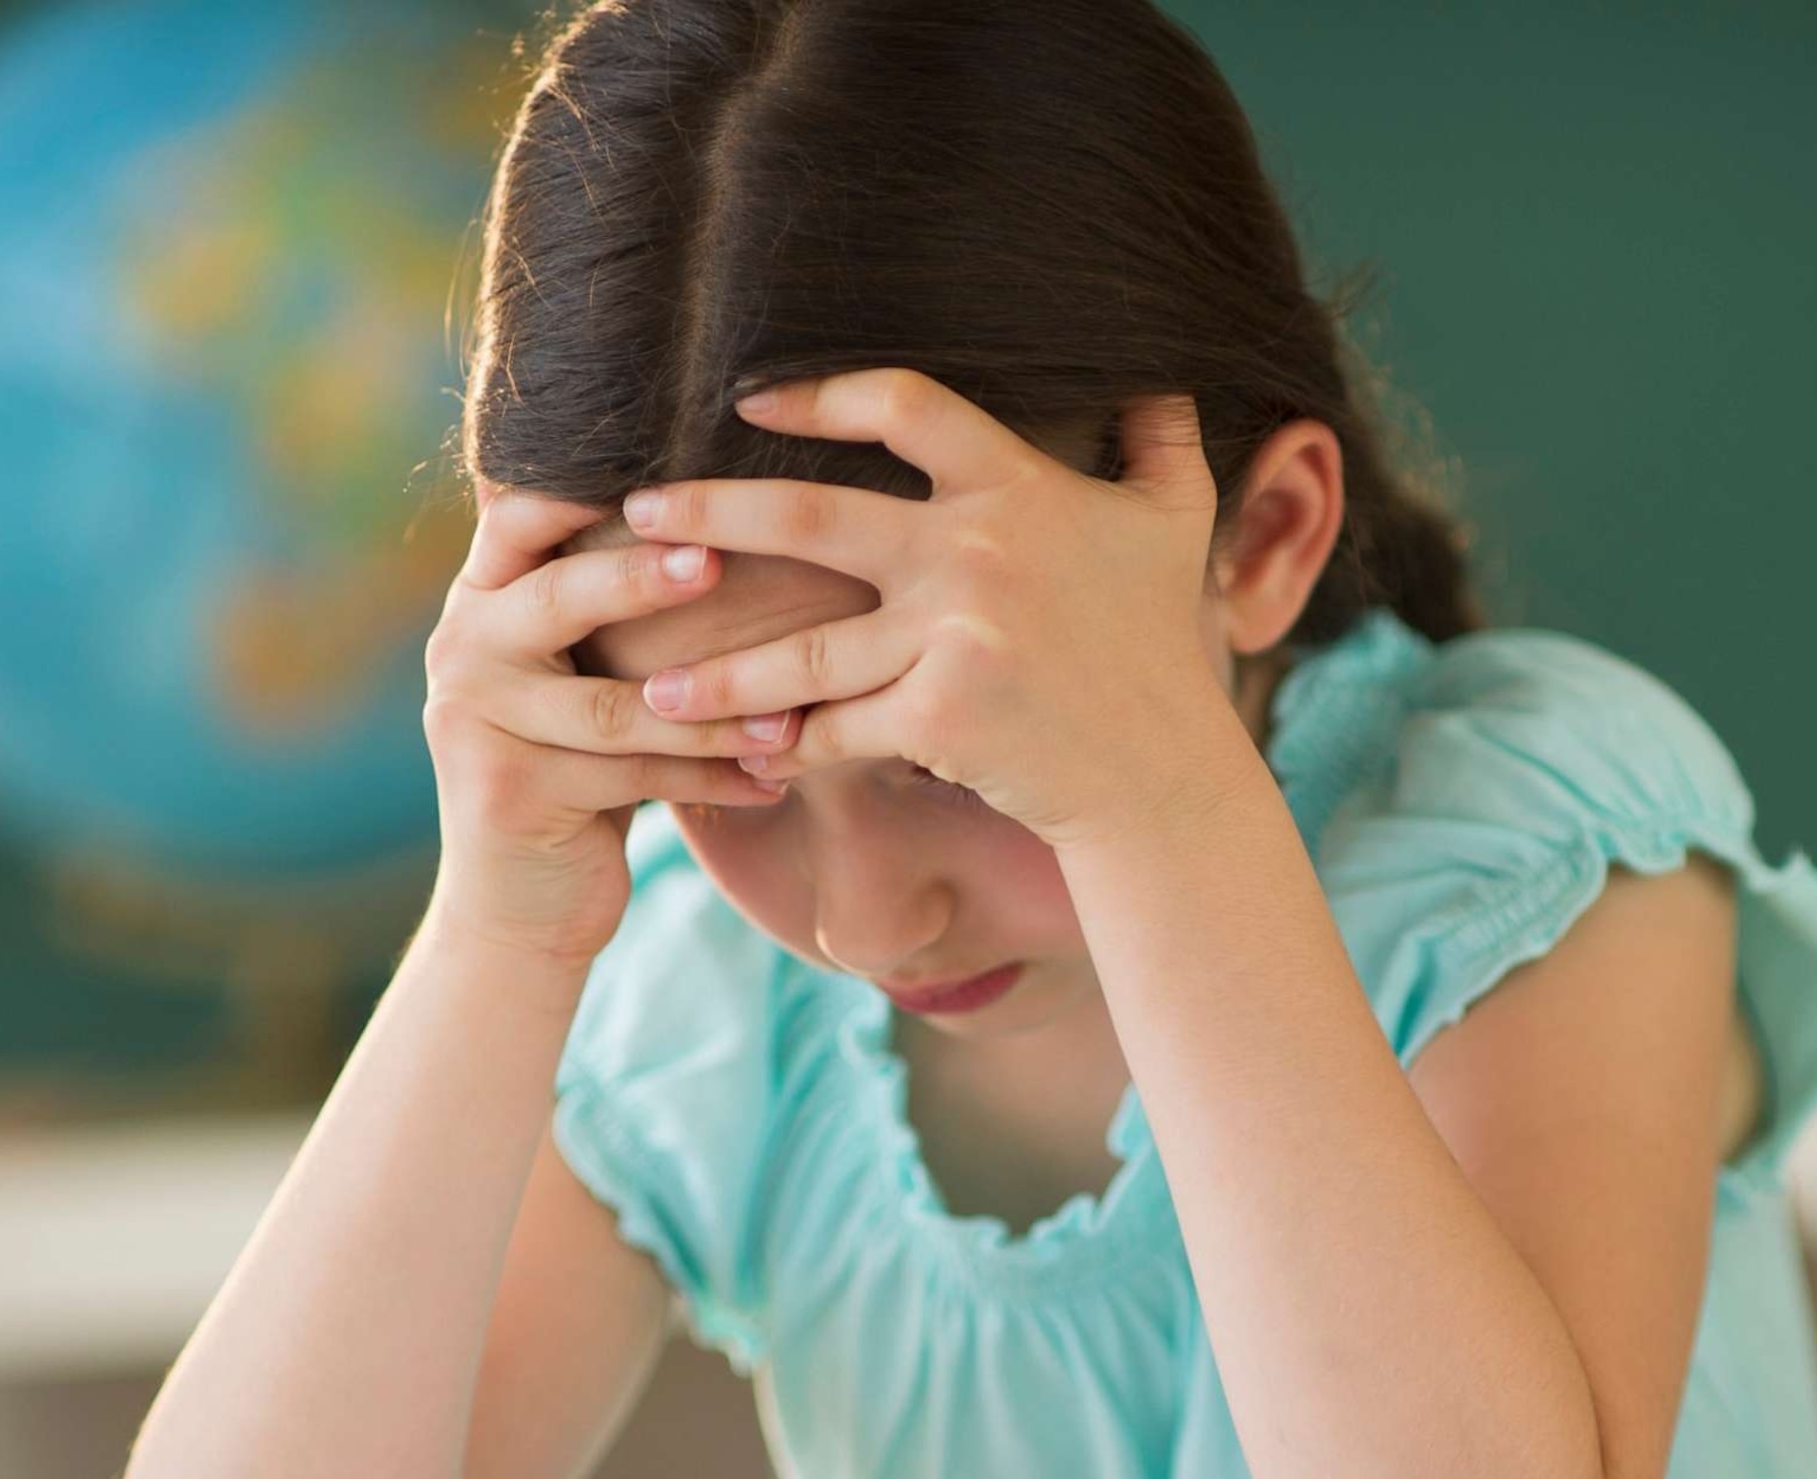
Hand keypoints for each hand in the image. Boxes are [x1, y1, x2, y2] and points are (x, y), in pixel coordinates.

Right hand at [416, 483, 784, 966]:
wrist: (521, 905)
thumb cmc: (578, 768)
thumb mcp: (581, 676)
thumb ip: (608, 607)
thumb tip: (726, 517)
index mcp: (483, 599)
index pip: (520, 516)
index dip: (580, 485)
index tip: (667, 465)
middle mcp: (463, 648)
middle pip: (560, 597)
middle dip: (643, 578)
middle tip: (716, 559)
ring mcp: (476, 723)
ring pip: (614, 707)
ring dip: (714, 711)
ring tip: (791, 714)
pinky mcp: (509, 793)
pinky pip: (633, 777)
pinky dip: (713, 779)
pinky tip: (775, 780)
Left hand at [621, 369, 1253, 848]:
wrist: (1163, 771)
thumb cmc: (1161, 642)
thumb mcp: (1179, 521)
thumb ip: (1163, 436)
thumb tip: (1163, 369)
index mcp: (1015, 487)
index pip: (900, 406)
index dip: (818, 394)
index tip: (748, 401)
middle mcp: (975, 551)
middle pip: (807, 516)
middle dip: (708, 513)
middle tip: (636, 510)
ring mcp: (954, 636)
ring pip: (804, 649)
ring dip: (717, 673)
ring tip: (648, 687)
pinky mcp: (940, 716)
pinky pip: (840, 726)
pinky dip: (790, 745)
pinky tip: (740, 753)